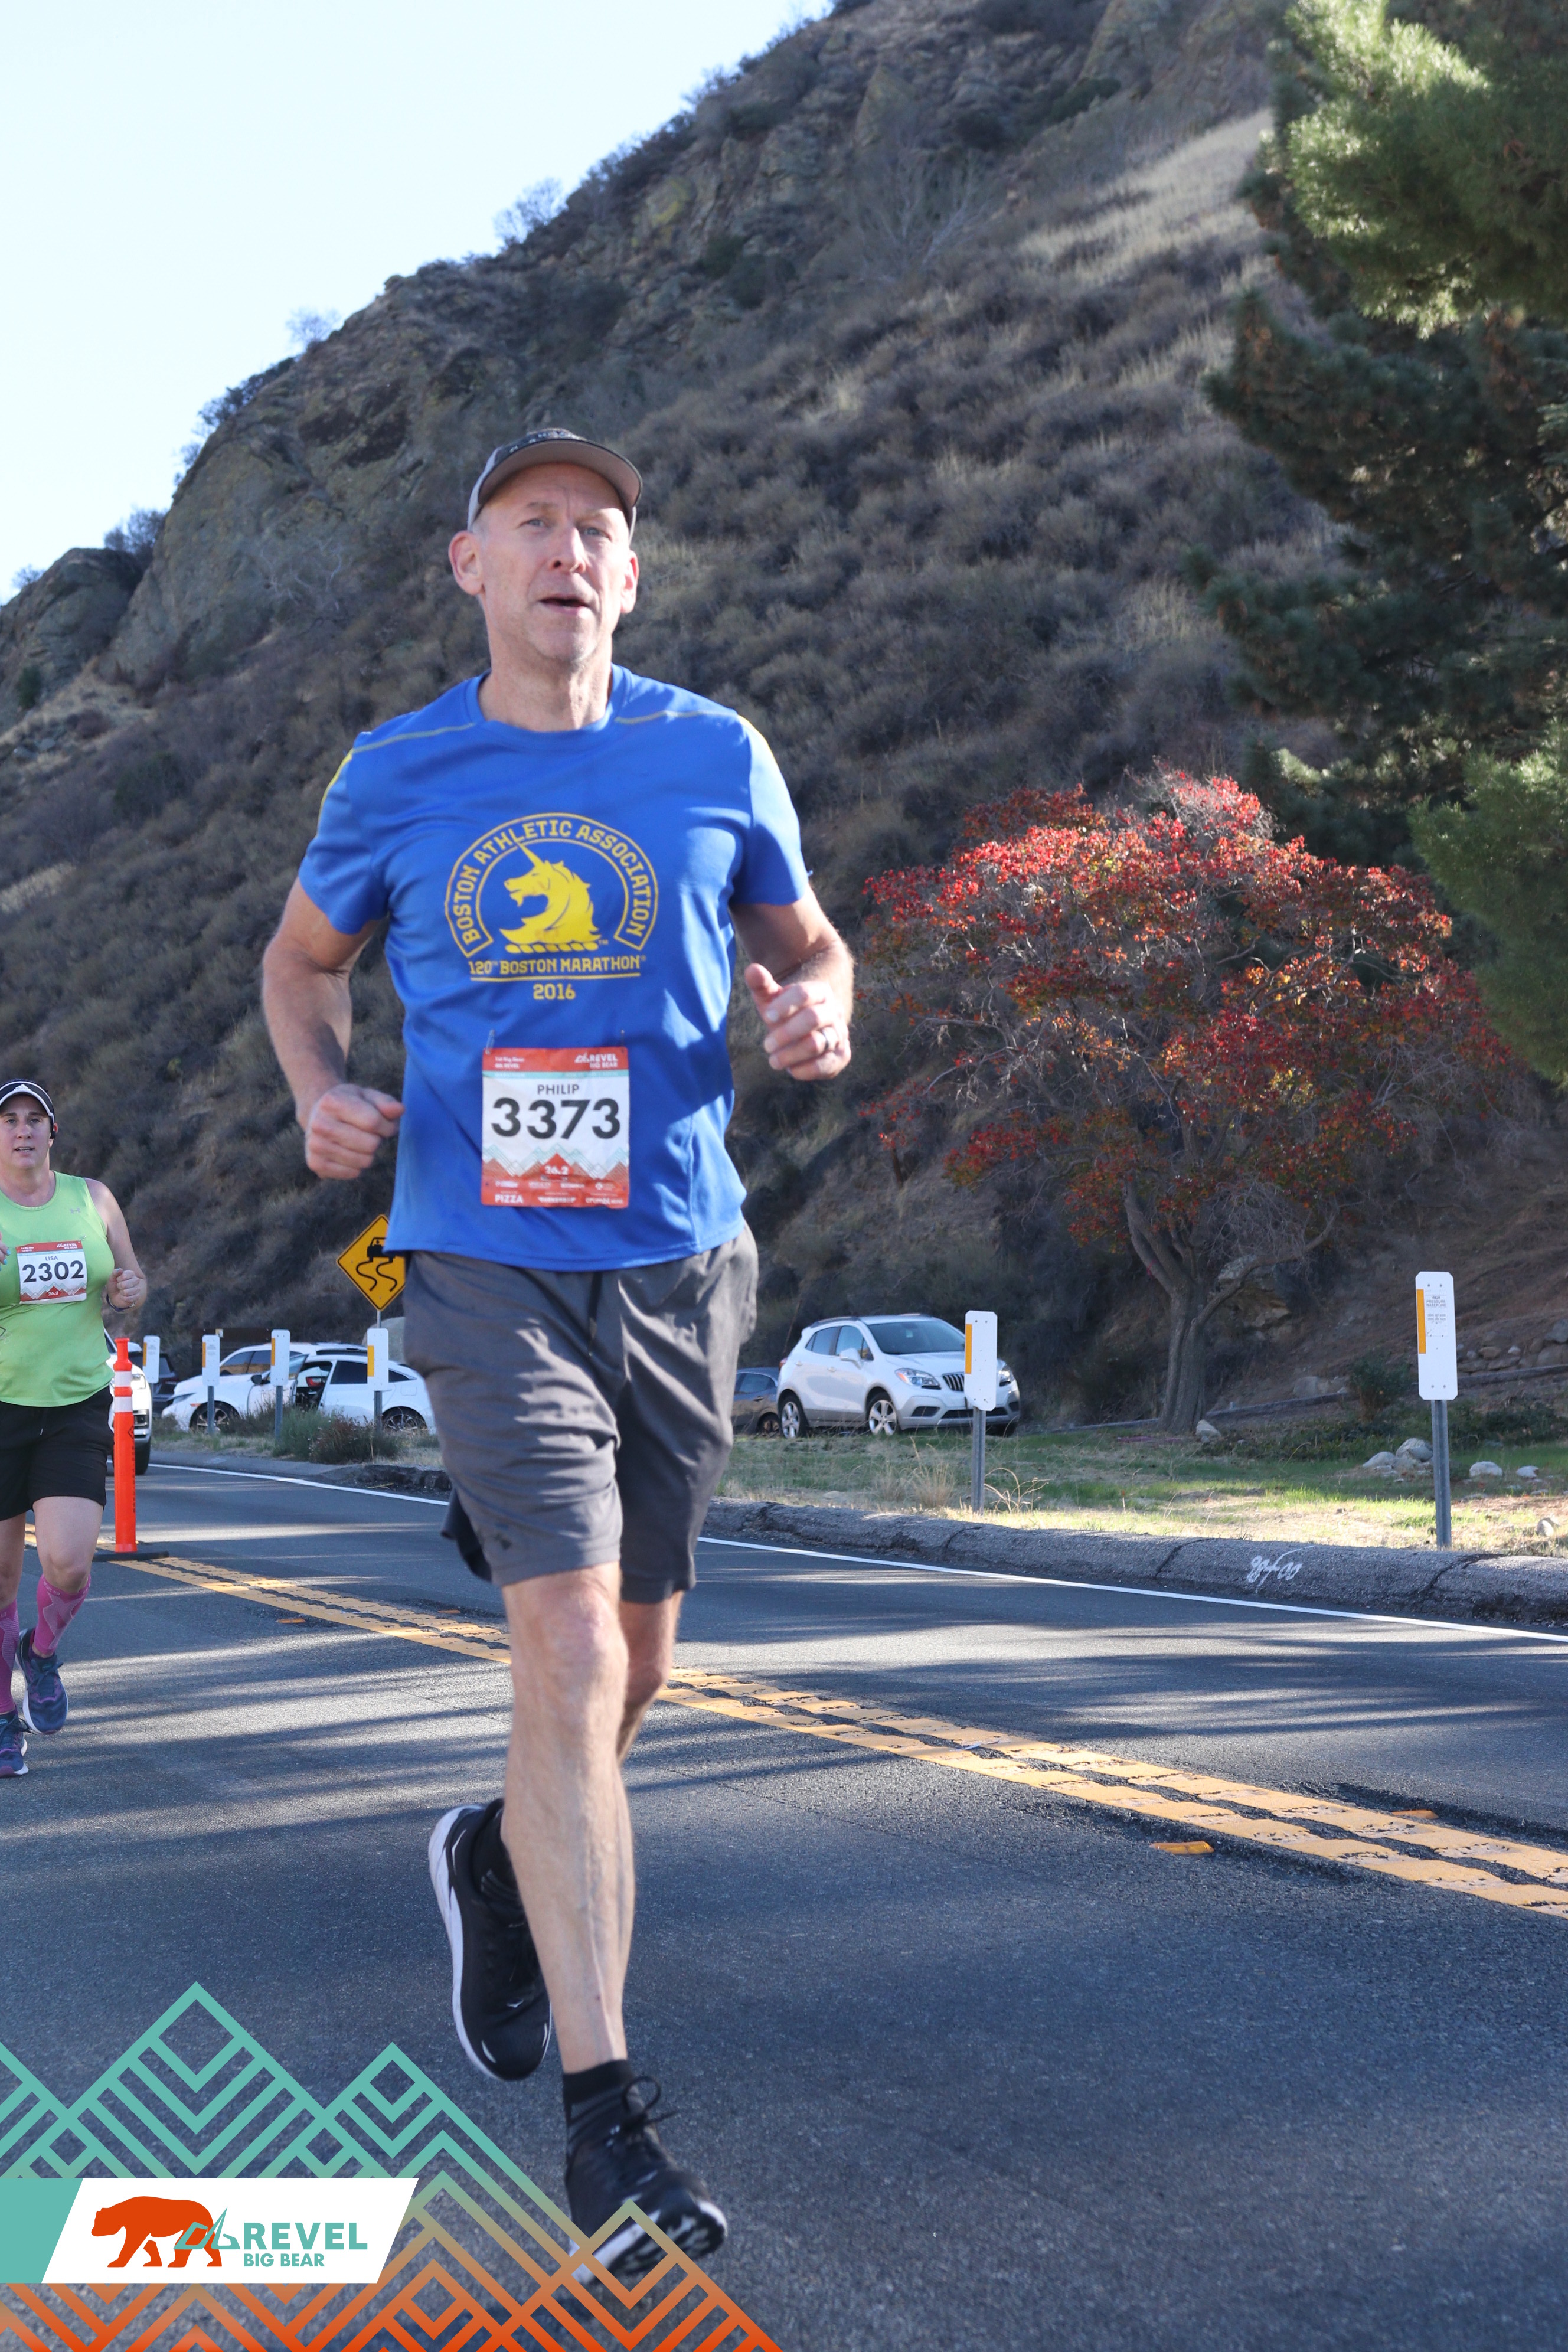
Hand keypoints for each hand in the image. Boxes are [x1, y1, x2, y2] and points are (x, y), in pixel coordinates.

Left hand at [105, 1267, 145, 1309]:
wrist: (115, 1296)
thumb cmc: (114, 1285)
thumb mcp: (112, 1278)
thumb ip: (115, 1272)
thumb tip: (120, 1269)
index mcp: (131, 1273)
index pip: (124, 1276)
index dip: (118, 1279)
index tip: (118, 1280)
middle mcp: (136, 1280)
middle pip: (124, 1285)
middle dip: (119, 1287)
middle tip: (119, 1286)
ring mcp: (137, 1288)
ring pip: (126, 1292)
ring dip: (121, 1293)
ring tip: (122, 1291)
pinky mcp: (137, 1296)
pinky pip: (128, 1298)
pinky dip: (123, 1298)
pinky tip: (124, 1296)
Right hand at [303, 1084, 403, 1178]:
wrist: (319, 1115)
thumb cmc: (350, 1105)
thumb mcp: (368, 1097)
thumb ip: (385, 1103)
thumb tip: (399, 1110)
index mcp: (332, 1102)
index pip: (373, 1122)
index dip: (388, 1127)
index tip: (386, 1125)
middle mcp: (319, 1123)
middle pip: (370, 1144)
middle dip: (377, 1140)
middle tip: (369, 1134)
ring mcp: (315, 1145)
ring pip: (363, 1161)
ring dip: (368, 1154)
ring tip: (359, 1142)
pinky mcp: (316, 1164)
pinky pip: (352, 1173)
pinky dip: (357, 1166)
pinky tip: (349, 1152)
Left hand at [745, 963, 850, 1081]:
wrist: (809, 1030)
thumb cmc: (786, 1013)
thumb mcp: (772, 999)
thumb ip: (762, 986)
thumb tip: (752, 970)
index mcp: (819, 992)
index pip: (804, 994)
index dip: (785, 1006)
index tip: (766, 1017)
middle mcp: (834, 1011)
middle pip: (813, 1018)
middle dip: (786, 1033)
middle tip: (766, 1045)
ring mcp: (840, 1034)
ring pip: (818, 1044)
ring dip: (792, 1054)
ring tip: (773, 1061)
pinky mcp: (841, 1055)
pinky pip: (827, 1064)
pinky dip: (806, 1070)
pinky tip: (791, 1070)